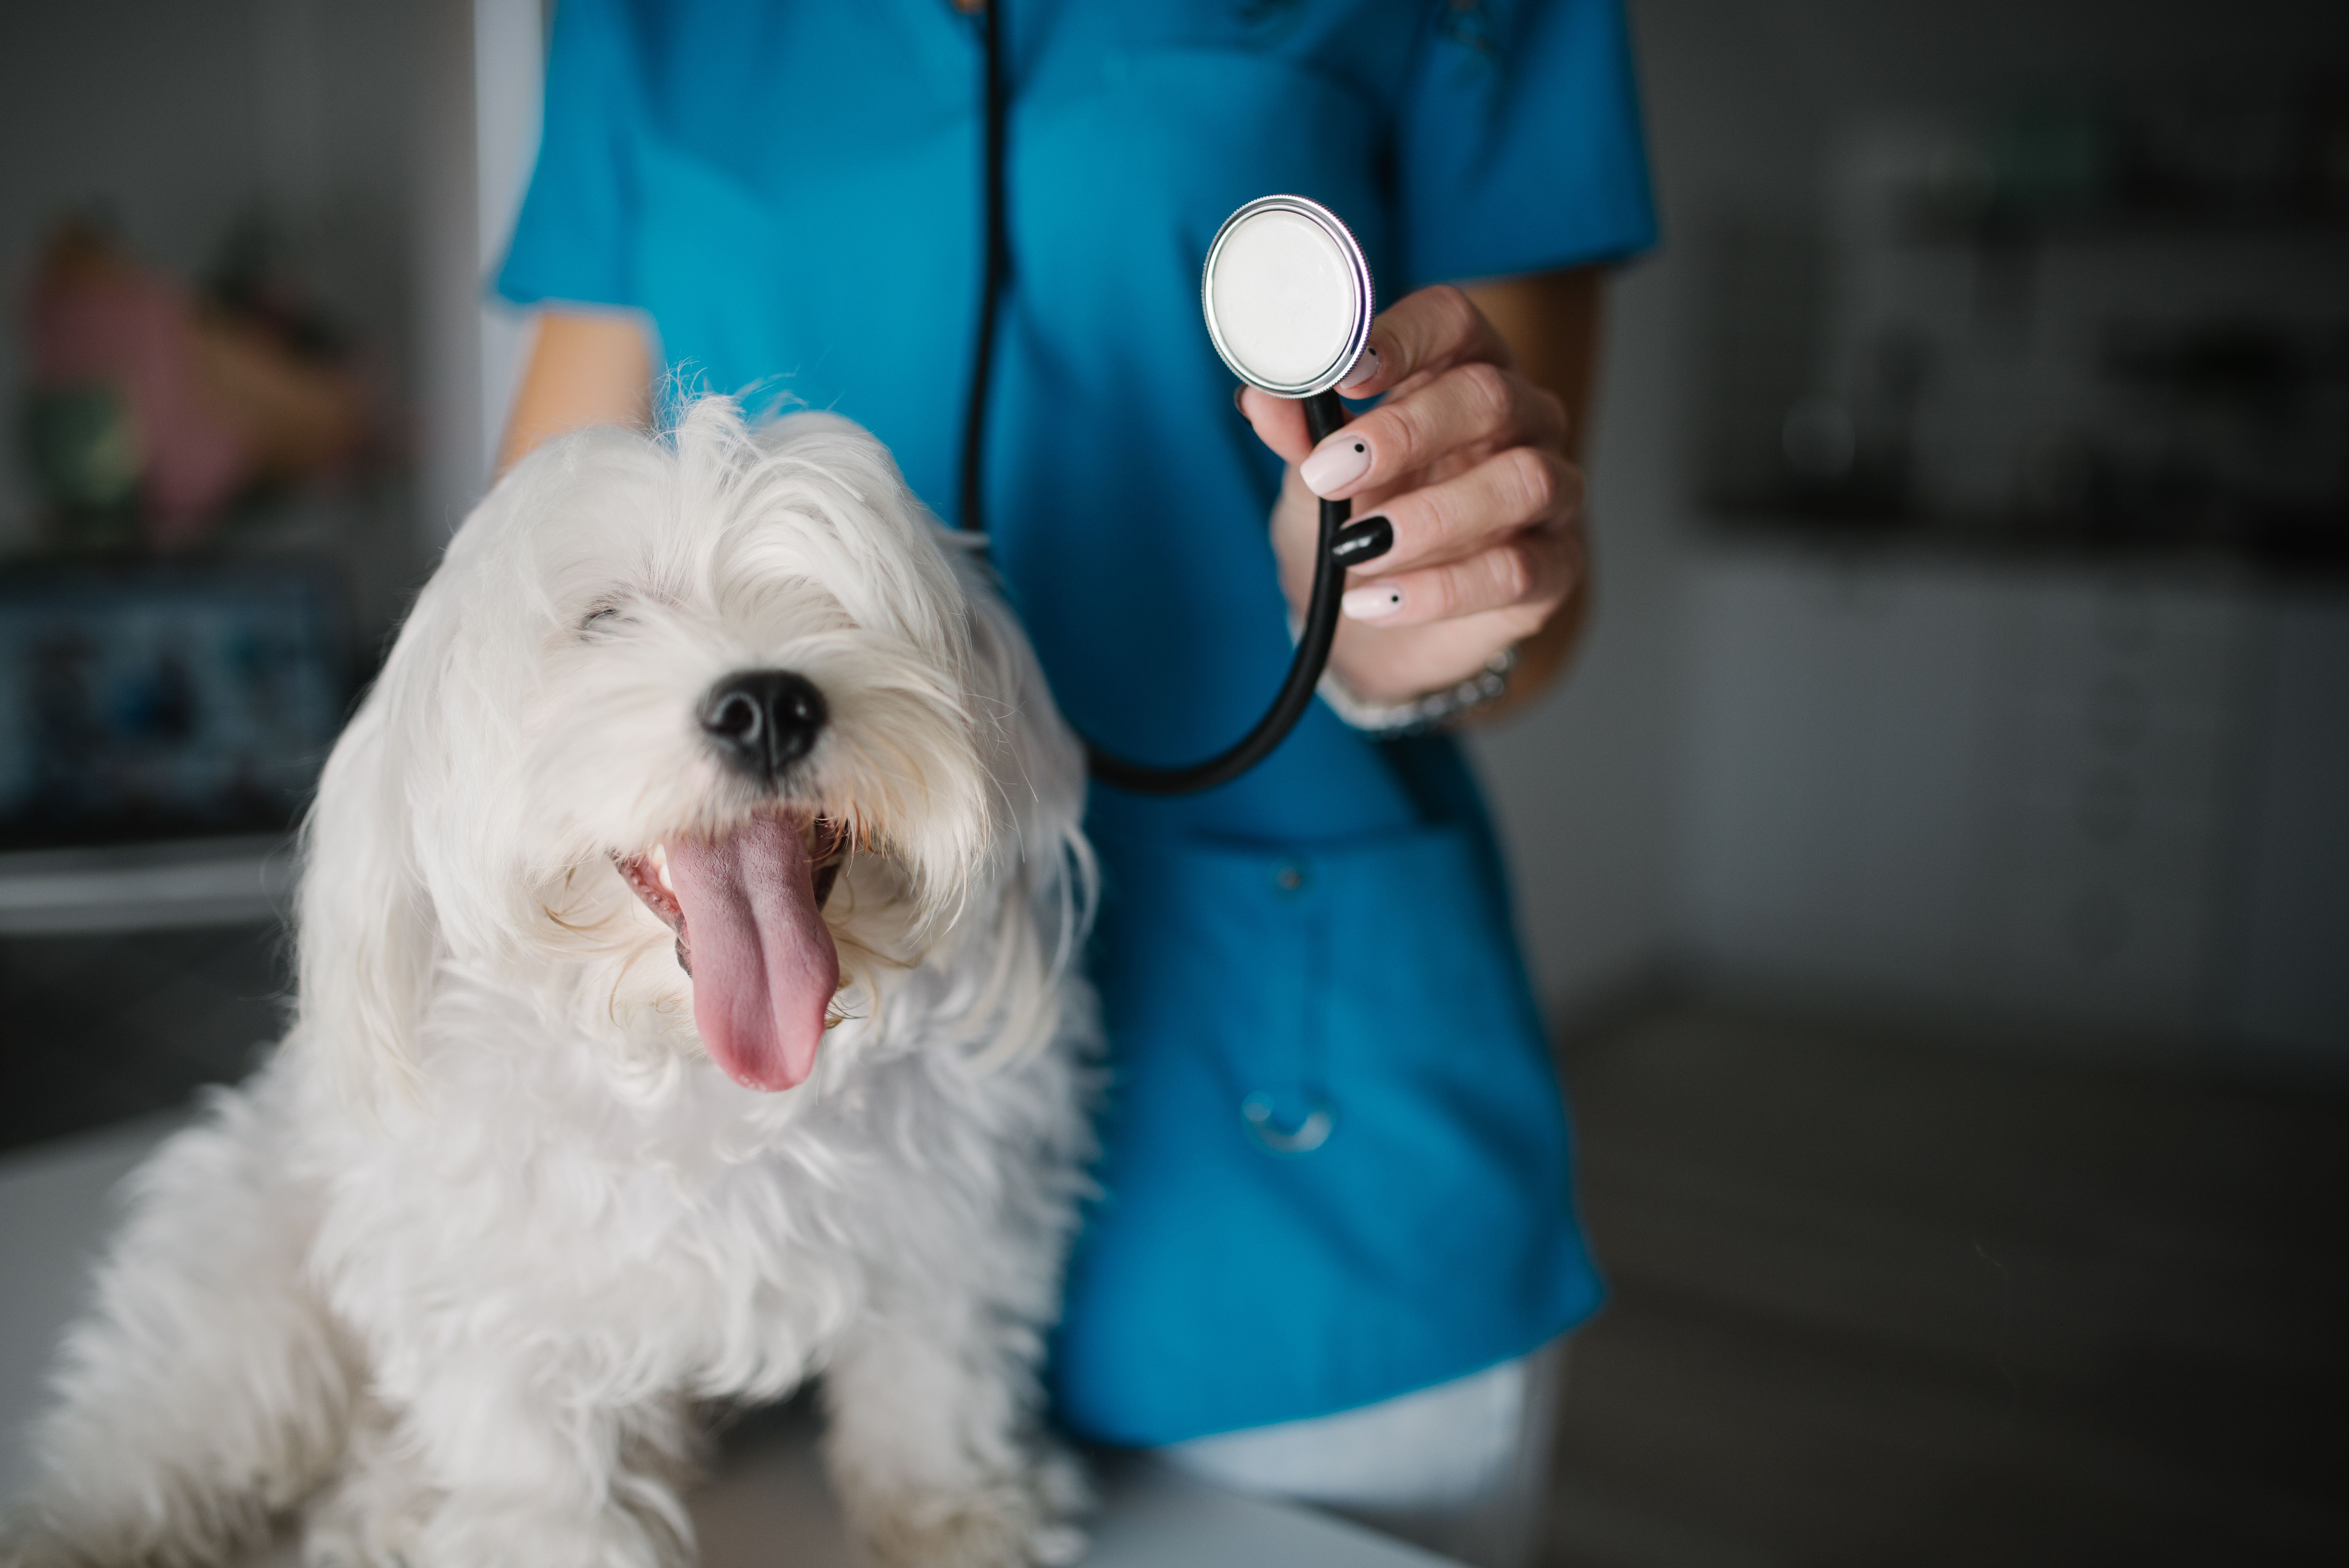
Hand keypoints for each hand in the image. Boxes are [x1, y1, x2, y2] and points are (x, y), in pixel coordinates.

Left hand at [1239, 284, 1587, 707]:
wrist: (1373, 630)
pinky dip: (1438, 589)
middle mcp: (1521, 418)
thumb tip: (1260, 395)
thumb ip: (1298, 434)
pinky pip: (1516, 571)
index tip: (1347, 373)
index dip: (1405, 337)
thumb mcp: (1314, 478)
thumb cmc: (1355, 526)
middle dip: (1404, 433)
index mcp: (1460, 369)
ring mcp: (1550, 492)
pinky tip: (1376, 600)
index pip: (1452, 321)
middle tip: (1330, 473)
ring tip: (1356, 548)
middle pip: (1489, 396)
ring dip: (1431, 517)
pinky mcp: (1555, 567)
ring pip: (1522, 480)